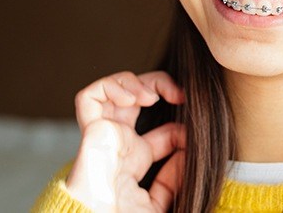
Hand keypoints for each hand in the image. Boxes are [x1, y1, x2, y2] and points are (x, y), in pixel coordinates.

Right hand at [66, 71, 184, 211]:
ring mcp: (104, 134)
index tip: (193, 130)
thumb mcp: (158, 203)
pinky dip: (111, 87)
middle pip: (137, 97)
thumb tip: (187, 152)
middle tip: (178, 94)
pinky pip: (90, 97)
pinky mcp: (90, 130)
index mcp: (135, 160)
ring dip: (136, 82)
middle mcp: (119, 142)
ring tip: (152, 96)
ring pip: (113, 89)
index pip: (162, 132)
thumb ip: (173, 179)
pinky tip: (131, 99)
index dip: (178, 125)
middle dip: (158, 85)